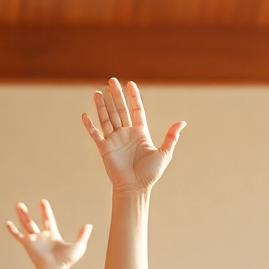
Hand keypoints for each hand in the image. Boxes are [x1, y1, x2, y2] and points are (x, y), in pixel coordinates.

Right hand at [5, 200, 92, 268]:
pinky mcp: (28, 244)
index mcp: (52, 236)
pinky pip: (19, 236)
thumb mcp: (78, 246)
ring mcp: (34, 240)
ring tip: (17, 205)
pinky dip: (13, 230)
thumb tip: (89, 225)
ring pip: (25, 224)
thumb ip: (83, 235)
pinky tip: (7, 223)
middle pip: (32, 222)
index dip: (46, 211)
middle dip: (27, 213)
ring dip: (21, 215)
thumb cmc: (66, 261)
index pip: (48, 220)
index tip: (43, 202)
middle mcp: (41, 237)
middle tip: (20, 205)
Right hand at [82, 78, 184, 193]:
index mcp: (140, 133)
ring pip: (107, 118)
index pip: (136, 110)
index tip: (130, 84)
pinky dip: (90, 125)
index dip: (133, 97)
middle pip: (120, 110)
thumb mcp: (164, 153)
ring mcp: (114, 140)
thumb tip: (182, 122)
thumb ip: (171, 137)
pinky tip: (85, 114)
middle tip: (111, 80)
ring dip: (102, 105)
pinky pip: (95, 134)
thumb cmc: (150, 173)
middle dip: (116, 95)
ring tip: (98, 92)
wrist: (135, 188)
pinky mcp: (104, 148)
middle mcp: (126, 134)